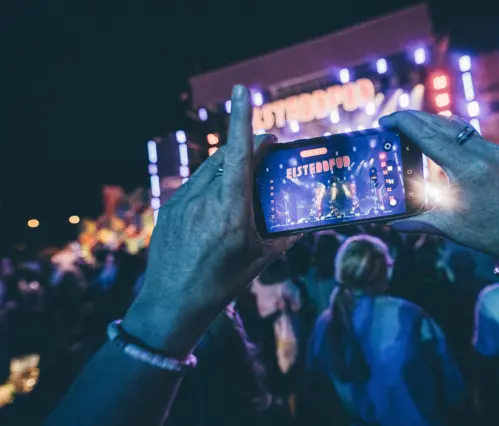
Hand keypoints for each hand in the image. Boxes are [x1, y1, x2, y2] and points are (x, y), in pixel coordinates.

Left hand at [123, 85, 298, 357]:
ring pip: (209, 169)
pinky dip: (211, 182)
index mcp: (230, 211)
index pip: (239, 156)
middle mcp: (204, 200)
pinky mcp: (168, 208)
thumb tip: (306, 223)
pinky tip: (219, 199)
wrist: (171, 304)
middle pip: (227, 157)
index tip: (242, 91)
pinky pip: (194, 184)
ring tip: (245, 172)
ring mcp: (182, 202)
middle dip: (247, 145)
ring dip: (229, 163)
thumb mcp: (259, 260)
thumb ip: (284, 237)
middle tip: (267, 145)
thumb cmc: (221, 284)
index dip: (241, 120)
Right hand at [380, 111, 498, 264]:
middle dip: (412, 118)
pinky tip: (432, 132)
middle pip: (439, 124)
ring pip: (454, 124)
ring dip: (429, 121)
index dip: (405, 124)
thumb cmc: (484, 233)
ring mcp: (491, 150)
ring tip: (406, 124)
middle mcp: (482, 154)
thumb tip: (389, 222)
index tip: (385, 121)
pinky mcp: (496, 152)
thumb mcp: (445, 225)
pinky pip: (466, 132)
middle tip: (390, 121)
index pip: (429, 136)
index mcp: (467, 170)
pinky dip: (445, 129)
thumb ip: (415, 221)